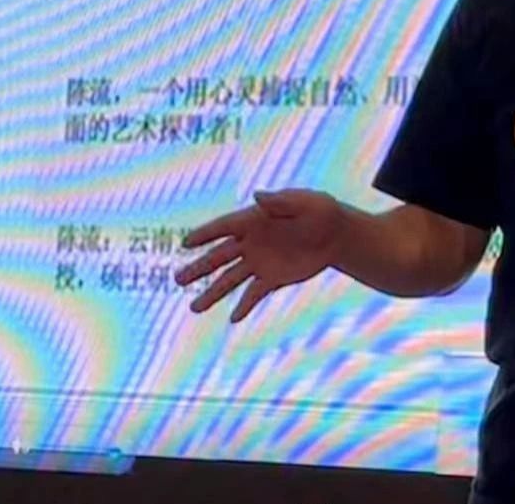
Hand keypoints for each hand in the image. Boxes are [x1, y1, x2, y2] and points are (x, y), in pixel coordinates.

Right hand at [175, 189, 344, 322]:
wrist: (338, 235)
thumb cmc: (320, 211)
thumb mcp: (304, 202)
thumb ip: (280, 202)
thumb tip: (258, 196)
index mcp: (253, 220)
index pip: (223, 228)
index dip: (204, 235)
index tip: (185, 244)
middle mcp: (250, 243)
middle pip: (219, 257)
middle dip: (198, 268)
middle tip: (177, 279)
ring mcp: (260, 262)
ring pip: (230, 280)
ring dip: (212, 293)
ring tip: (194, 308)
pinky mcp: (273, 278)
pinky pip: (254, 294)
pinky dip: (244, 306)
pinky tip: (232, 318)